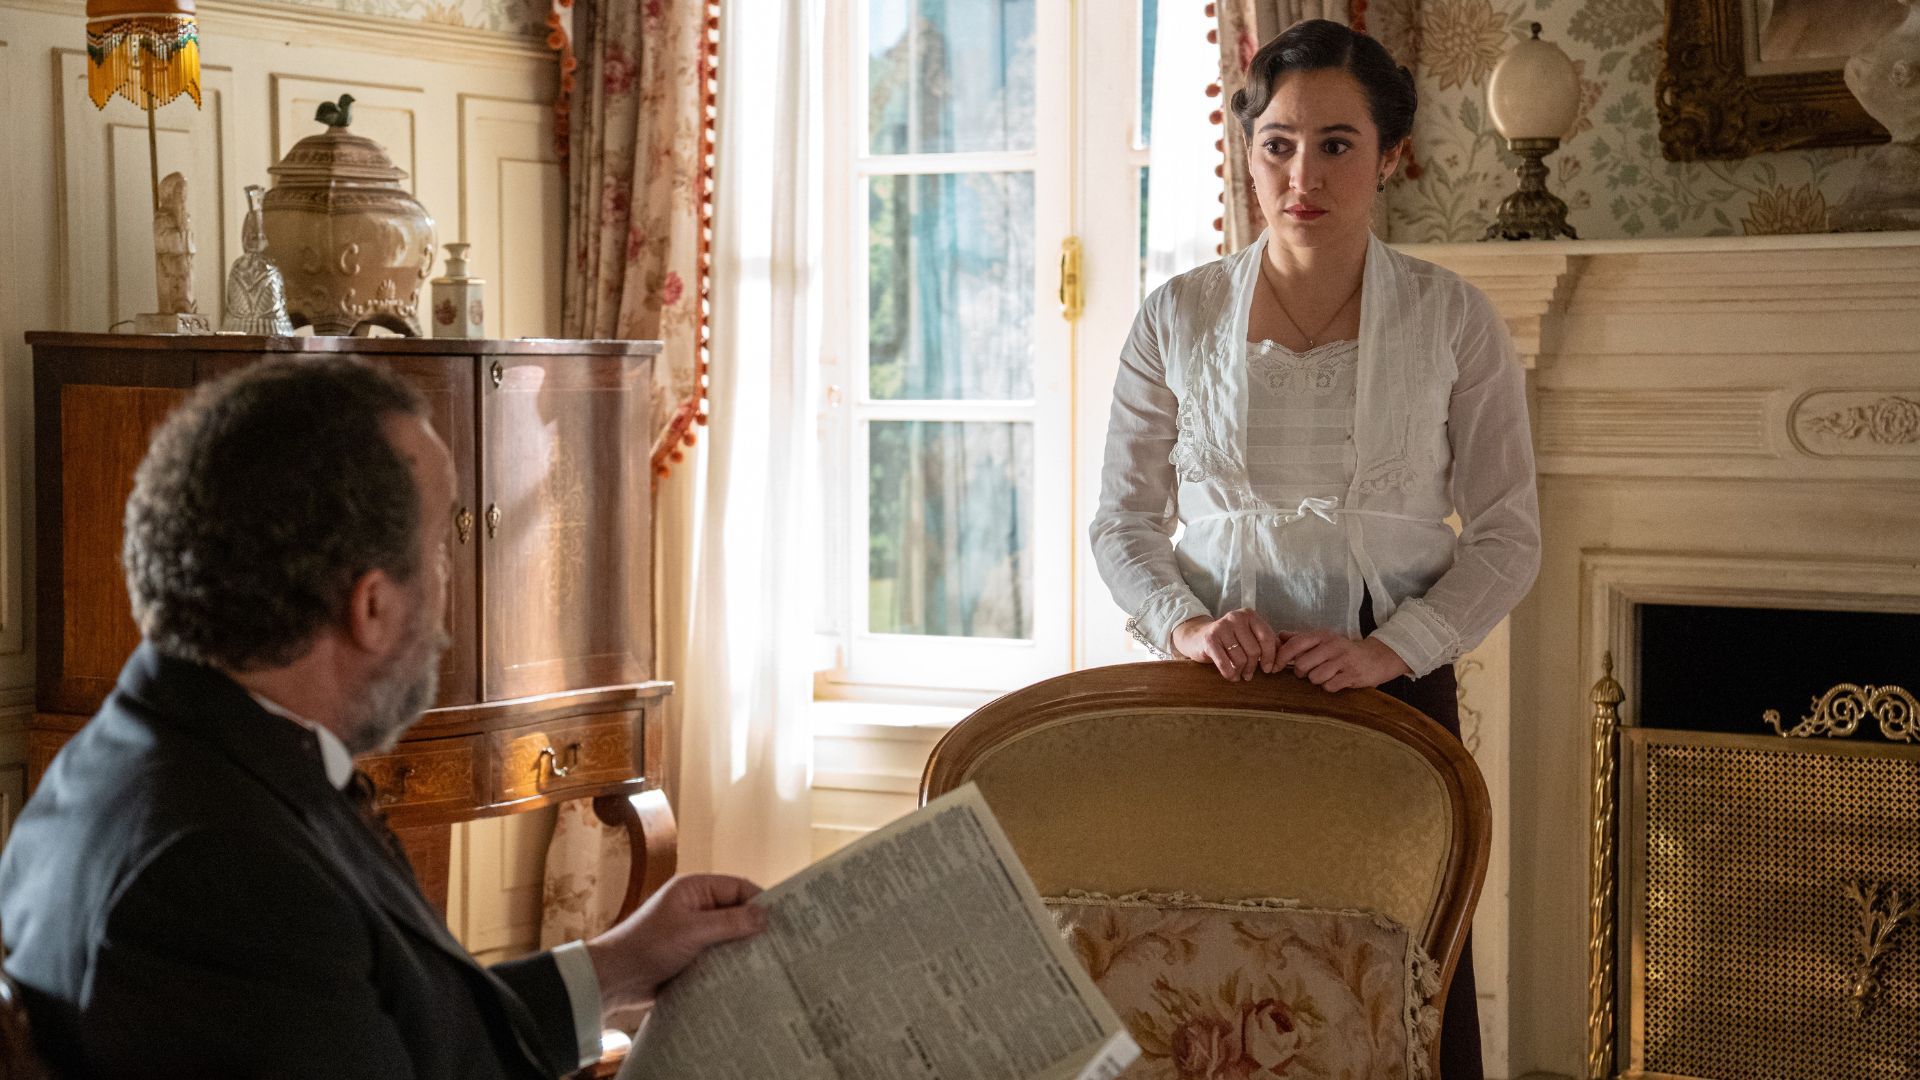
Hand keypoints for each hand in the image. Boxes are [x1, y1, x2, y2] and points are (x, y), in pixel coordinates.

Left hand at [583, 873, 767, 1015]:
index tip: (785, 922)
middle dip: (755, 928)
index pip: (738, 888)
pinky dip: (730, 964)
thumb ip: (730, 923)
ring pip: (729, 936)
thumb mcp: (692, 931)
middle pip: (736, 913)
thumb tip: (766, 916)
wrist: (615, 978)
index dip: (761, 903)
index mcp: (695, 889)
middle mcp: (696, 906)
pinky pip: (718, 955)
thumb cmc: (649, 946)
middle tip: (783, 946)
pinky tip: (747, 976)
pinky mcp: (691, 955)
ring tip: (771, 963)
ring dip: (743, 949)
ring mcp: (693, 932)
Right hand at [1170, 609, 1288, 680]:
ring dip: (1241, 671)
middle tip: (1250, 674)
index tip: (1270, 669)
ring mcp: (1221, 627)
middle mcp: (1236, 617)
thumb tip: (1286, 656)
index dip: (1271, 657)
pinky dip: (1230, 674)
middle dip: (1254, 667)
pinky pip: (1225, 664)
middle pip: (1254, 651)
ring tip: (1239, 674)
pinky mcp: (1209, 640)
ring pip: (1240, 658)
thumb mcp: (1248, 636)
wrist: (1197, 637)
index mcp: (1249, 615)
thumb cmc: (1229, 640)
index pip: (1267, 638)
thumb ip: (1266, 642)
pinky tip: (1231, 676)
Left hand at [1273, 632, 1410, 691]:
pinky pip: (1329, 687)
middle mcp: (1332, 645)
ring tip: (1326, 675)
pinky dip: (1330, 687)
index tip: (1275, 667)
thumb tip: (1279, 636)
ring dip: (1317, 680)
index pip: (1295, 644)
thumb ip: (1301, 638)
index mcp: (1323, 635)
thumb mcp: (1324, 639)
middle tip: (1309, 672)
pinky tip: (1337, 681)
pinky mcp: (1352, 675)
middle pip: (1302, 665)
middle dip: (1301, 672)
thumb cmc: (1344, 650)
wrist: (1377, 657)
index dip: (1281, 657)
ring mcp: (1343, 661)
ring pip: (1315, 677)